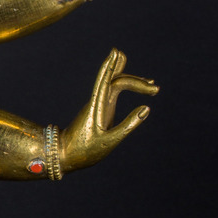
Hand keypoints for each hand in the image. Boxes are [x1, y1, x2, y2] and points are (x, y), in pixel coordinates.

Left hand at [61, 48, 157, 171]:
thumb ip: (128, 125)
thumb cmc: (84, 151)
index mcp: (97, 107)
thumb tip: (146, 108)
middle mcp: (97, 101)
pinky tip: (139, 87)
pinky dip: (127, 86)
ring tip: (151, 83)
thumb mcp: (109, 141)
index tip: (127, 62)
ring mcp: (99, 104)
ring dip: (132, 80)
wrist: (63, 155)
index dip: (114, 68)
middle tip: (154, 87)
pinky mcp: (101, 109)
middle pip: (115, 80)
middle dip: (135, 80)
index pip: (108, 81)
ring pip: (115, 84)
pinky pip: (114, 90)